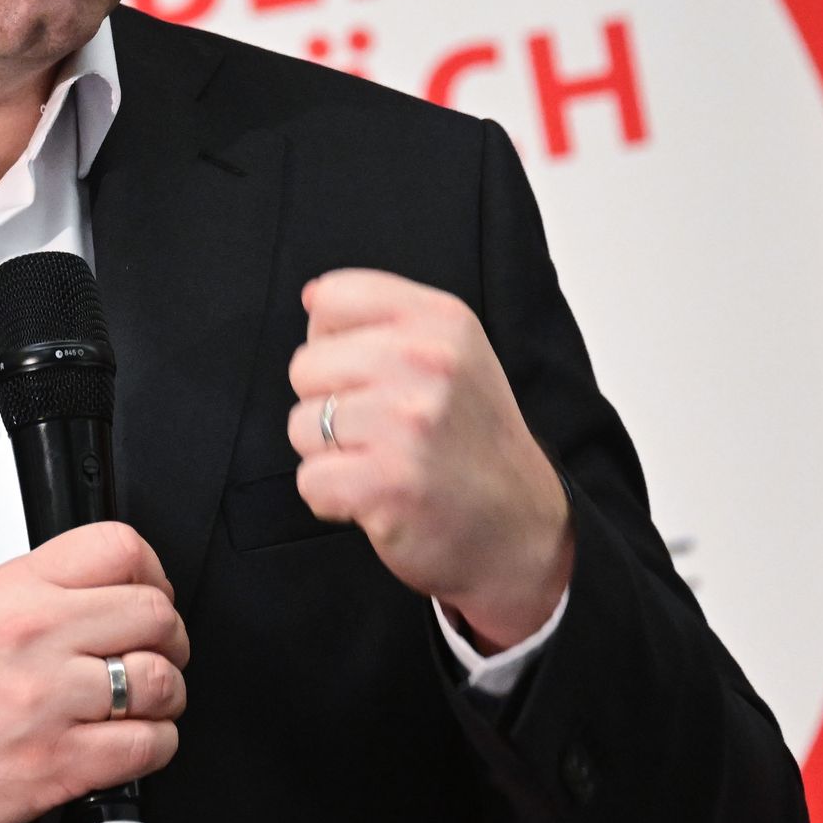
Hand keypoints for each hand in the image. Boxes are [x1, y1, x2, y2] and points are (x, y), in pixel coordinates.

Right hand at [0, 521, 188, 822]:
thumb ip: (55, 585)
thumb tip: (125, 585)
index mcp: (20, 588)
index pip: (119, 547)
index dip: (154, 571)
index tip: (152, 593)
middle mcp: (36, 636)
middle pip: (153, 614)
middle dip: (171, 636)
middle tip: (159, 650)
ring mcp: (49, 701)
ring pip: (159, 680)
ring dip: (168, 694)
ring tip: (147, 699)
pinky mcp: (60, 763)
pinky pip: (147, 745)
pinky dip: (157, 743)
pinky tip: (135, 739)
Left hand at [286, 268, 572, 650]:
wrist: (522, 526)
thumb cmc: (472, 437)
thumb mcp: (452, 352)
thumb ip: (384, 317)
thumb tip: (311, 296)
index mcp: (441, 320)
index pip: (332, 297)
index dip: (332, 340)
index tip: (368, 372)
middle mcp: (427, 362)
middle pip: (305, 366)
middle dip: (328, 404)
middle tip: (381, 429)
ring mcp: (407, 423)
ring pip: (301, 426)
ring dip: (331, 454)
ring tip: (383, 461)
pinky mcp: (388, 483)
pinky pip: (310, 480)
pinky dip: (333, 498)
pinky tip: (377, 495)